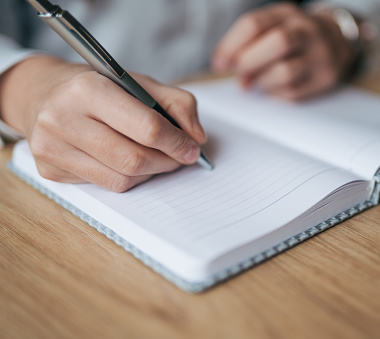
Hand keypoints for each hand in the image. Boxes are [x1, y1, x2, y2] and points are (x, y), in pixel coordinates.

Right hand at [0, 56, 206, 191]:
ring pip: (121, 179)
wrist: (42, 93)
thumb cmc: (97, 87)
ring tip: (158, 158)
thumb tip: (197, 138)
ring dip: (150, 173)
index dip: (177, 142)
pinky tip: (130, 162)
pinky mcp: (50, 170)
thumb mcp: (139, 82)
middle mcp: (62, 118)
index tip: (191, 148)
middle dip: (166, 162)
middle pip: (133, 159)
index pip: (146, 128)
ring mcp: (52, 148)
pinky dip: (129, 178)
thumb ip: (177, 103)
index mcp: (88, 89)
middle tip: (180, 157)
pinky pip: (106, 186)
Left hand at [212, 2, 355, 99]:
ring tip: (255, 81)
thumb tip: (229, 67)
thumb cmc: (294, 35)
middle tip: (239, 73)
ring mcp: (320, 56)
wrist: (337, 41)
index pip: (255, 24)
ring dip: (261, 81)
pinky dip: (275, 92)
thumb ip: (248, 42)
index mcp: (287, 14)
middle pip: (277, 43)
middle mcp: (307, 31)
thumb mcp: (273, 26)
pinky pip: (293, 92)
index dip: (230, 46)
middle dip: (249, 63)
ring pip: (285, 72)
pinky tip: (273, 86)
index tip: (219, 63)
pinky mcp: (325, 79)